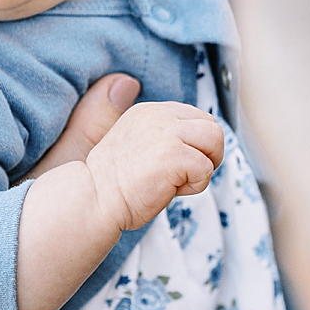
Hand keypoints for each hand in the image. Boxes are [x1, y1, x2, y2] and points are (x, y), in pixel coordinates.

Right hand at [83, 101, 225, 233]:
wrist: (94, 199)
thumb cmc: (115, 184)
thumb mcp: (138, 145)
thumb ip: (164, 136)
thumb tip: (196, 144)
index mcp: (149, 111)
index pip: (195, 117)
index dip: (193, 145)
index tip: (173, 164)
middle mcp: (159, 115)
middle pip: (210, 125)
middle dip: (205, 153)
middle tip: (181, 175)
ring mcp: (168, 132)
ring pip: (215, 139)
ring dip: (203, 166)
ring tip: (177, 181)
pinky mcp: (174, 154)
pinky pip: (207, 169)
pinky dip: (194, 186)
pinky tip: (169, 190)